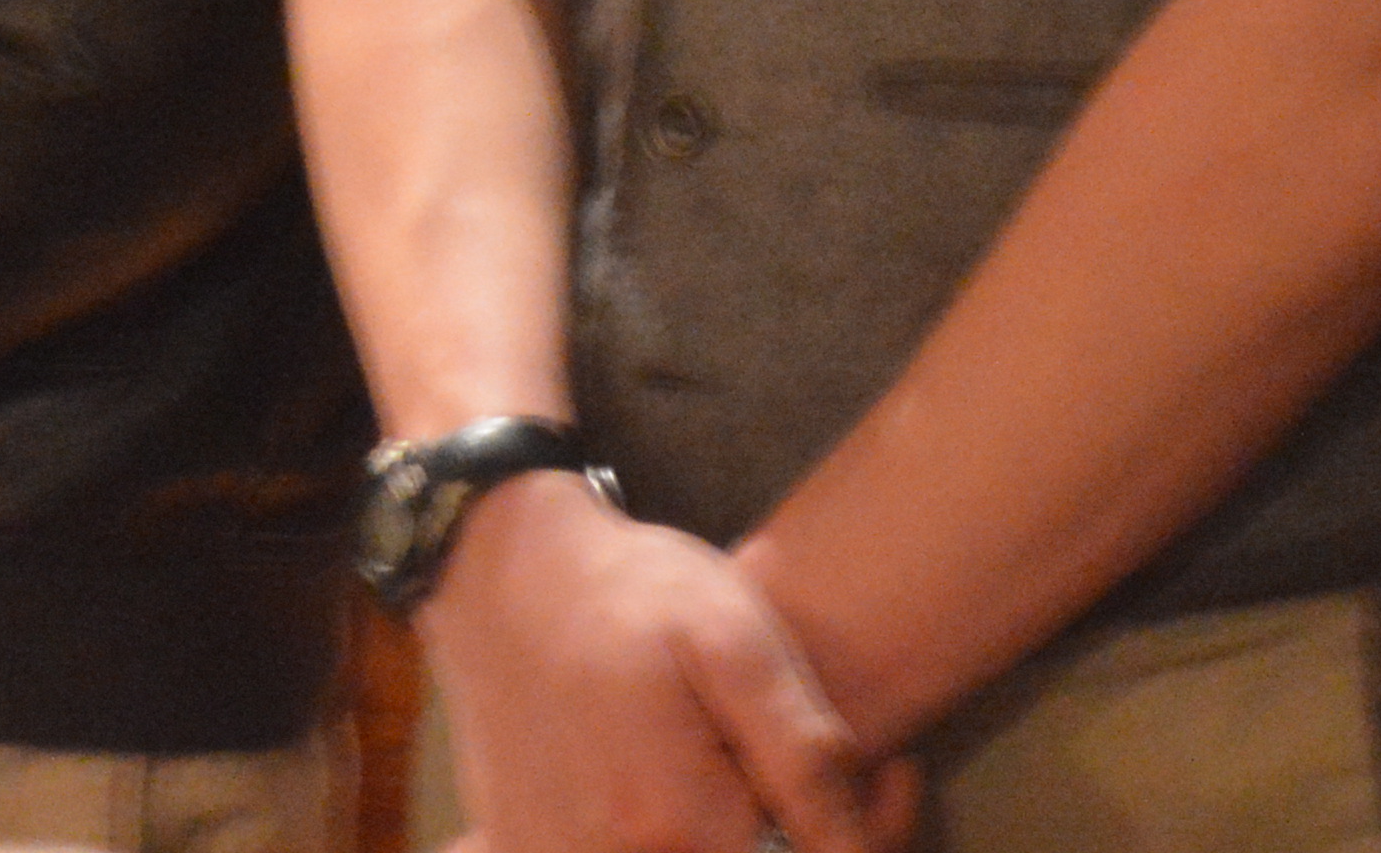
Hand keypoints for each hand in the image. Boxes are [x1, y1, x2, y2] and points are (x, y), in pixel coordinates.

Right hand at [420, 473, 912, 852]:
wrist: (494, 556)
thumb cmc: (627, 587)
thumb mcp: (737, 643)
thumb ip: (805, 758)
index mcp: (676, 826)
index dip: (859, 833)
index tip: (885, 775)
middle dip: (784, 826)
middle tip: (790, 754)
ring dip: (716, 825)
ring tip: (726, 759)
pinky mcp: (520, 843)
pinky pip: (607, 849)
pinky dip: (643, 829)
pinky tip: (654, 781)